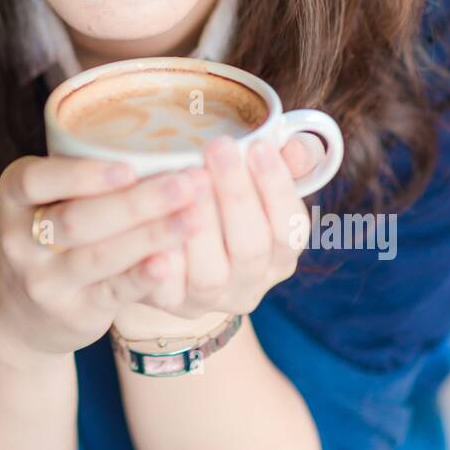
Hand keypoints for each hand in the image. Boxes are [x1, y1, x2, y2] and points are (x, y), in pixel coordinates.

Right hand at [0, 152, 229, 357]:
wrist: (24, 310)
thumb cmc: (55, 233)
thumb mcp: (49, 198)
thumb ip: (85, 173)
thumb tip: (167, 129)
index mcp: (14, 196)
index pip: (35, 180)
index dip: (80, 175)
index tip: (130, 166)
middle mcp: (20, 240)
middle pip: (77, 220)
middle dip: (137, 202)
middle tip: (189, 182)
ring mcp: (43, 281)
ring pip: (98, 256)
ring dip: (152, 235)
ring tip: (196, 216)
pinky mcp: (72, 312)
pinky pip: (111, 293)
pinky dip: (141, 277)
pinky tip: (171, 261)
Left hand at [111, 133, 322, 336]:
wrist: (170, 254)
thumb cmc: (221, 206)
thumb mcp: (255, 185)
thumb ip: (282, 165)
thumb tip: (295, 146)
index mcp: (280, 256)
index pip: (290, 228)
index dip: (277, 187)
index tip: (259, 145)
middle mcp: (251, 283)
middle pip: (251, 247)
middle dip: (236, 193)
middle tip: (218, 146)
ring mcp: (211, 299)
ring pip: (210, 273)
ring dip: (199, 224)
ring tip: (186, 176)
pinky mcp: (171, 304)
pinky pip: (166, 289)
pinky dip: (162, 261)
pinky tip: (155, 221)